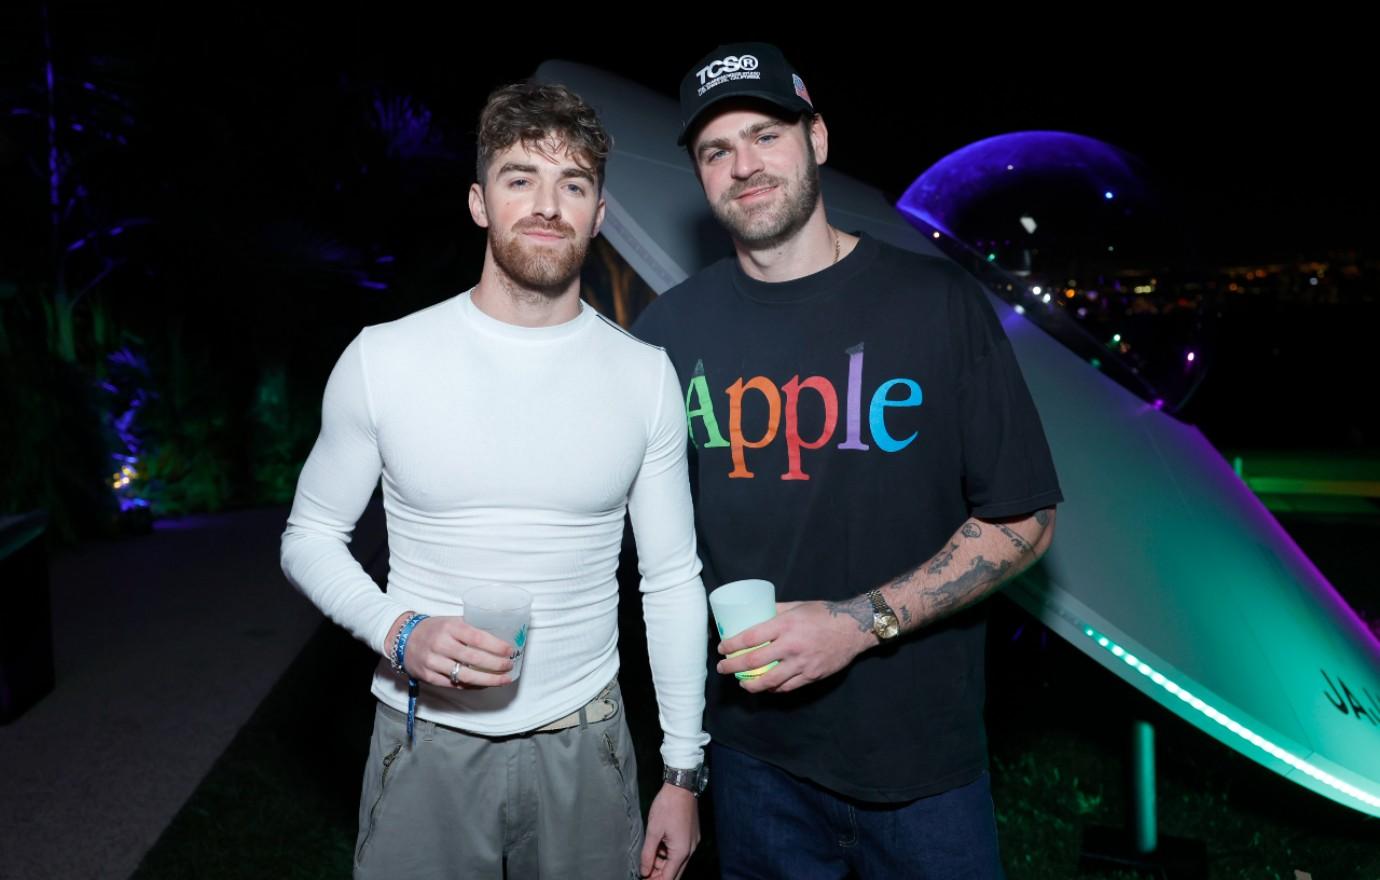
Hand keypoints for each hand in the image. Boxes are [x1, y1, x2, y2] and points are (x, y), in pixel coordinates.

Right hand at [395, 614, 513, 687]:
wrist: (403, 639)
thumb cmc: (434, 629)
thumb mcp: (450, 621)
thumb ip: (470, 628)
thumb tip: (499, 636)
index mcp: (449, 627)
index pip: (477, 638)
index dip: (496, 646)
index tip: (510, 651)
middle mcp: (440, 644)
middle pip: (473, 659)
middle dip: (496, 665)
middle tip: (509, 667)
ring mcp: (433, 662)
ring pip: (465, 676)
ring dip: (487, 680)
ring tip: (503, 680)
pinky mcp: (428, 676)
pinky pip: (454, 685)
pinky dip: (472, 686)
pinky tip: (484, 685)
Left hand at [640, 783, 699, 878]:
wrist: (681, 786)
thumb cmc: (667, 806)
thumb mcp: (653, 831)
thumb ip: (648, 854)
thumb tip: (644, 871)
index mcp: (681, 851)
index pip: (669, 877)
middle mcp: (690, 850)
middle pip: (675, 872)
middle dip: (660, 876)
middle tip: (645, 874)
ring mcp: (692, 842)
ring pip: (677, 862)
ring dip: (664, 864)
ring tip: (648, 859)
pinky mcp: (691, 836)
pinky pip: (680, 851)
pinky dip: (669, 854)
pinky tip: (658, 849)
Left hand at [716, 599, 874, 692]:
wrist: (853, 628)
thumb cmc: (824, 613)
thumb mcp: (797, 606)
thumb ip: (776, 611)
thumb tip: (755, 615)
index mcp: (785, 625)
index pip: (750, 638)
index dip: (732, 645)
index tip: (721, 648)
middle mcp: (791, 645)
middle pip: (754, 661)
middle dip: (733, 666)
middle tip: (722, 668)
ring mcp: (802, 663)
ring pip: (769, 681)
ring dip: (750, 684)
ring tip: (741, 683)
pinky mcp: (811, 675)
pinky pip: (787, 687)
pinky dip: (773, 688)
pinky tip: (765, 686)